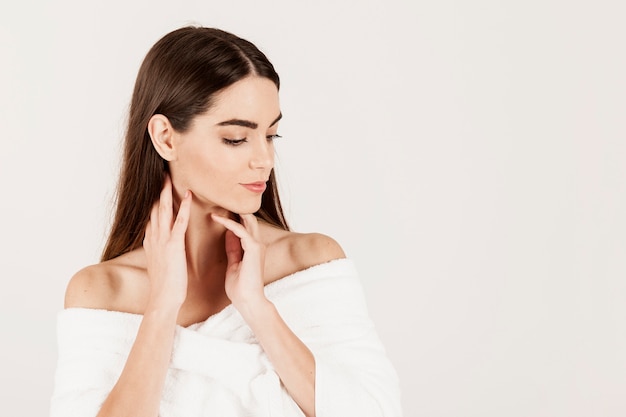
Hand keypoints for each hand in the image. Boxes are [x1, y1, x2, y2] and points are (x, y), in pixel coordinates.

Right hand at [143, 175, 191, 309]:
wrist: (164, 298)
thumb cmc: (165, 284)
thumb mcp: (160, 262)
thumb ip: (160, 250)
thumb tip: (162, 244)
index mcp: (151, 241)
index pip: (152, 216)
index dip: (154, 200)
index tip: (156, 187)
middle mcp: (153, 237)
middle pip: (154, 208)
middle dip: (157, 191)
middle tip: (160, 174)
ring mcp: (162, 240)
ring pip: (164, 211)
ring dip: (166, 193)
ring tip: (168, 177)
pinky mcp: (173, 245)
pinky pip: (179, 222)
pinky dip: (184, 207)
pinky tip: (188, 196)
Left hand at [210, 213, 266, 308]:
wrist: (248, 301)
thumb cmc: (240, 288)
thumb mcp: (233, 264)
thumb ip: (233, 249)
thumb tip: (228, 234)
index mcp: (253, 248)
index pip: (244, 226)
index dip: (232, 217)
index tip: (216, 210)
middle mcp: (257, 244)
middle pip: (249, 219)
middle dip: (236, 209)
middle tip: (217, 201)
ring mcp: (257, 245)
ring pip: (247, 220)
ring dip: (232, 211)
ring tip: (215, 204)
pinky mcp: (253, 248)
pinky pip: (240, 230)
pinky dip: (228, 222)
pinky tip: (216, 217)